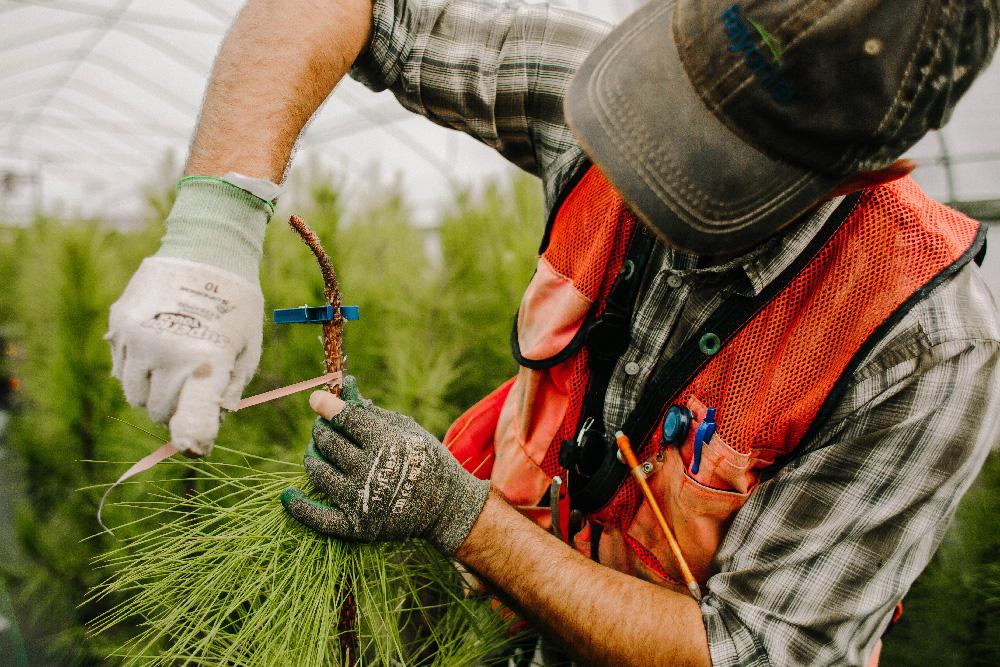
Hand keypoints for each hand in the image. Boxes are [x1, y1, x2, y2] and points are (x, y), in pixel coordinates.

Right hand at [106, 257, 262, 455]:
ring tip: (175, 369)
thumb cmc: (236, 305)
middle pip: (158, 412)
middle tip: (191, 392)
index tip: (197, 447)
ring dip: (152, 393)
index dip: (194, 439)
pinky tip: (158, 349)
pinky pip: (120, 368)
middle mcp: (168, 355)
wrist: (207, 250)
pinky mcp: (120, 325)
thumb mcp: (247, 348)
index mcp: (206, 363)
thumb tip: (212, 421)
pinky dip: (137, 370)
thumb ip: (230, 389)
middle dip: (175, 409)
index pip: (191, 420)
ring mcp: (139, 340)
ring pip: (134, 394)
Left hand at [281, 378, 489, 554]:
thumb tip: (344, 388)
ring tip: (316, 452)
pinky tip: (288, 495)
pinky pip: (318, 518)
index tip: (316, 398)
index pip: (343, 417)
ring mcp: (360, 500)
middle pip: (327, 442)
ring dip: (313, 457)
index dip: (326, 404)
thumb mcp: (408, 428)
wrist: (447, 506)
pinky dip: (299, 506)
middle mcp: (369, 470)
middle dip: (322, 430)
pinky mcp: (356, 526)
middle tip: (325, 428)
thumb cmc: (427, 460)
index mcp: (384, 442)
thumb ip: (374, 412)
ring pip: (318, 472)